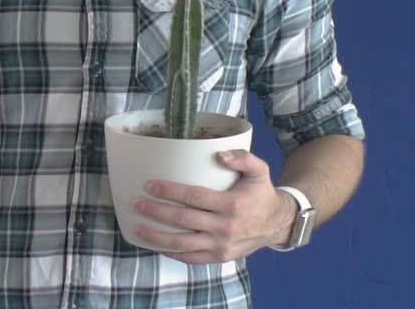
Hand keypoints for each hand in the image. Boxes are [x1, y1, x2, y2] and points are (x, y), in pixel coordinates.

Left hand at [133, 149, 293, 263]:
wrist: (277, 224)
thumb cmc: (262, 194)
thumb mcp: (259, 170)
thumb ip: (242, 158)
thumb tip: (219, 155)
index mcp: (232, 204)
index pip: (194, 197)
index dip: (170, 191)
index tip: (150, 185)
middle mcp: (225, 227)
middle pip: (183, 220)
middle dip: (157, 212)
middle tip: (136, 204)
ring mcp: (222, 245)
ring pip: (183, 244)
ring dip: (157, 237)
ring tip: (138, 228)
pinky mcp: (220, 257)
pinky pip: (192, 258)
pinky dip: (172, 253)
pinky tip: (156, 245)